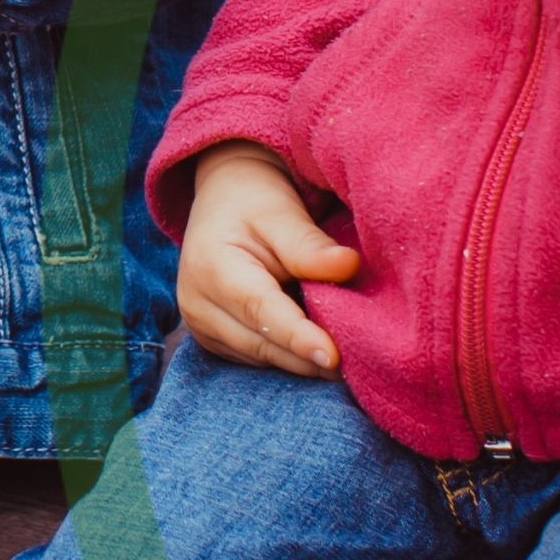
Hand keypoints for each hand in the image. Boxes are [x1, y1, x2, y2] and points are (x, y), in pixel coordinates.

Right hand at [171, 147, 358, 377]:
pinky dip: (288, 354)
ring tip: (343, 348)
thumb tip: (349, 266)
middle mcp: (198, 304)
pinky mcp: (213, 339)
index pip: (261, 311)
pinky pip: (258, 358)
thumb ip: (311, 246)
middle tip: (360, 358)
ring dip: (301, 358)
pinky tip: (315, 342)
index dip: (299, 337)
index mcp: (212, 268)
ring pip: (262, 357)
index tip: (334, 357)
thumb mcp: (283, 214)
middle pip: (262, 344)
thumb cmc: (255, 202)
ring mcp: (202, 326)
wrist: (224, 203)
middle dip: (309, 355)